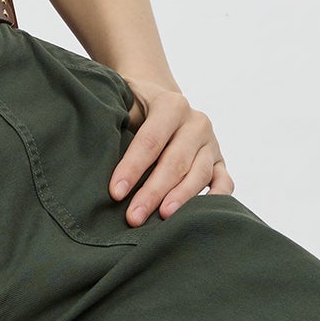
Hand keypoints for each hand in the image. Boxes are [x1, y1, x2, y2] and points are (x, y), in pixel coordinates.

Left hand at [109, 81, 235, 222]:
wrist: (164, 104)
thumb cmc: (136, 109)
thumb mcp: (124, 102)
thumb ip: (114, 119)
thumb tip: (95, 152)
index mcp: (171, 105)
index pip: (150, 140)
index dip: (132, 168)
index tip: (115, 192)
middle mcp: (196, 123)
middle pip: (174, 162)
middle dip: (152, 192)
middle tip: (133, 218)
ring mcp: (211, 144)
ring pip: (199, 174)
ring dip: (180, 199)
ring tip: (163, 218)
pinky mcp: (220, 162)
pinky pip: (224, 183)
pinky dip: (217, 200)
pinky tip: (198, 216)